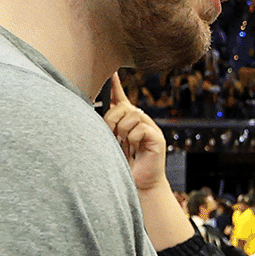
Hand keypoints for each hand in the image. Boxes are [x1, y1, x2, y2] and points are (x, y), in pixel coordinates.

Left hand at [104, 72, 167, 193]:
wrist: (139, 184)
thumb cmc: (124, 166)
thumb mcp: (110, 144)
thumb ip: (106, 128)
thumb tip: (97, 115)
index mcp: (127, 121)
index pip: (120, 98)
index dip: (115, 84)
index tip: (111, 71)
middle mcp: (140, 121)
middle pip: (123, 107)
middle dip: (112, 120)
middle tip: (113, 136)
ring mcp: (150, 128)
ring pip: (132, 115)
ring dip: (122, 131)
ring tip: (124, 145)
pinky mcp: (157, 137)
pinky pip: (140, 128)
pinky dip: (133, 139)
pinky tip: (135, 148)